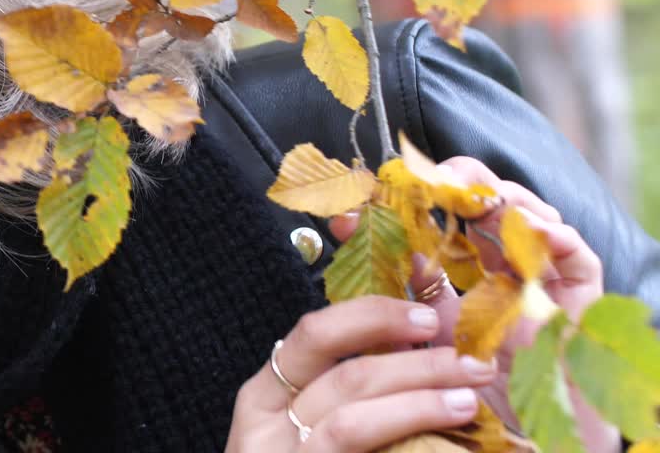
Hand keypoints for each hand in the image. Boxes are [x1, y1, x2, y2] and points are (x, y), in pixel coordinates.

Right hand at [225, 296, 496, 451]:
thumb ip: (362, 371)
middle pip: (346, 377)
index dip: (371, 316)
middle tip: (472, 363)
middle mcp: (266, 427)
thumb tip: (427, 297)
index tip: (427, 317)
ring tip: (466, 401)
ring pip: (353, 422)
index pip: (314, 334)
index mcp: (264, 396)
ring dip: (418, 405)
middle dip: (417, 365)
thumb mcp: (321, 419)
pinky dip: (408, 441)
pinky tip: (452, 447)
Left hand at [329, 157, 616, 452]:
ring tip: (474, 195)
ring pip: (530, 224)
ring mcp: (542, 291)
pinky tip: (532, 228)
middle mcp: (502, 283)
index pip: (435, 233)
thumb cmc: (458, 403)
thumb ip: (388, 289)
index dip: (406, 208)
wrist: (510, 447)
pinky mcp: (580, 307)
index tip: (371, 194)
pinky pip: (578, 262)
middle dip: (458, 187)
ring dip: (503, 200)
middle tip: (429, 180)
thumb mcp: (414, 338)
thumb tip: (347, 229)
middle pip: (486, 215)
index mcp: (460, 291)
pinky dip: (557, 238)